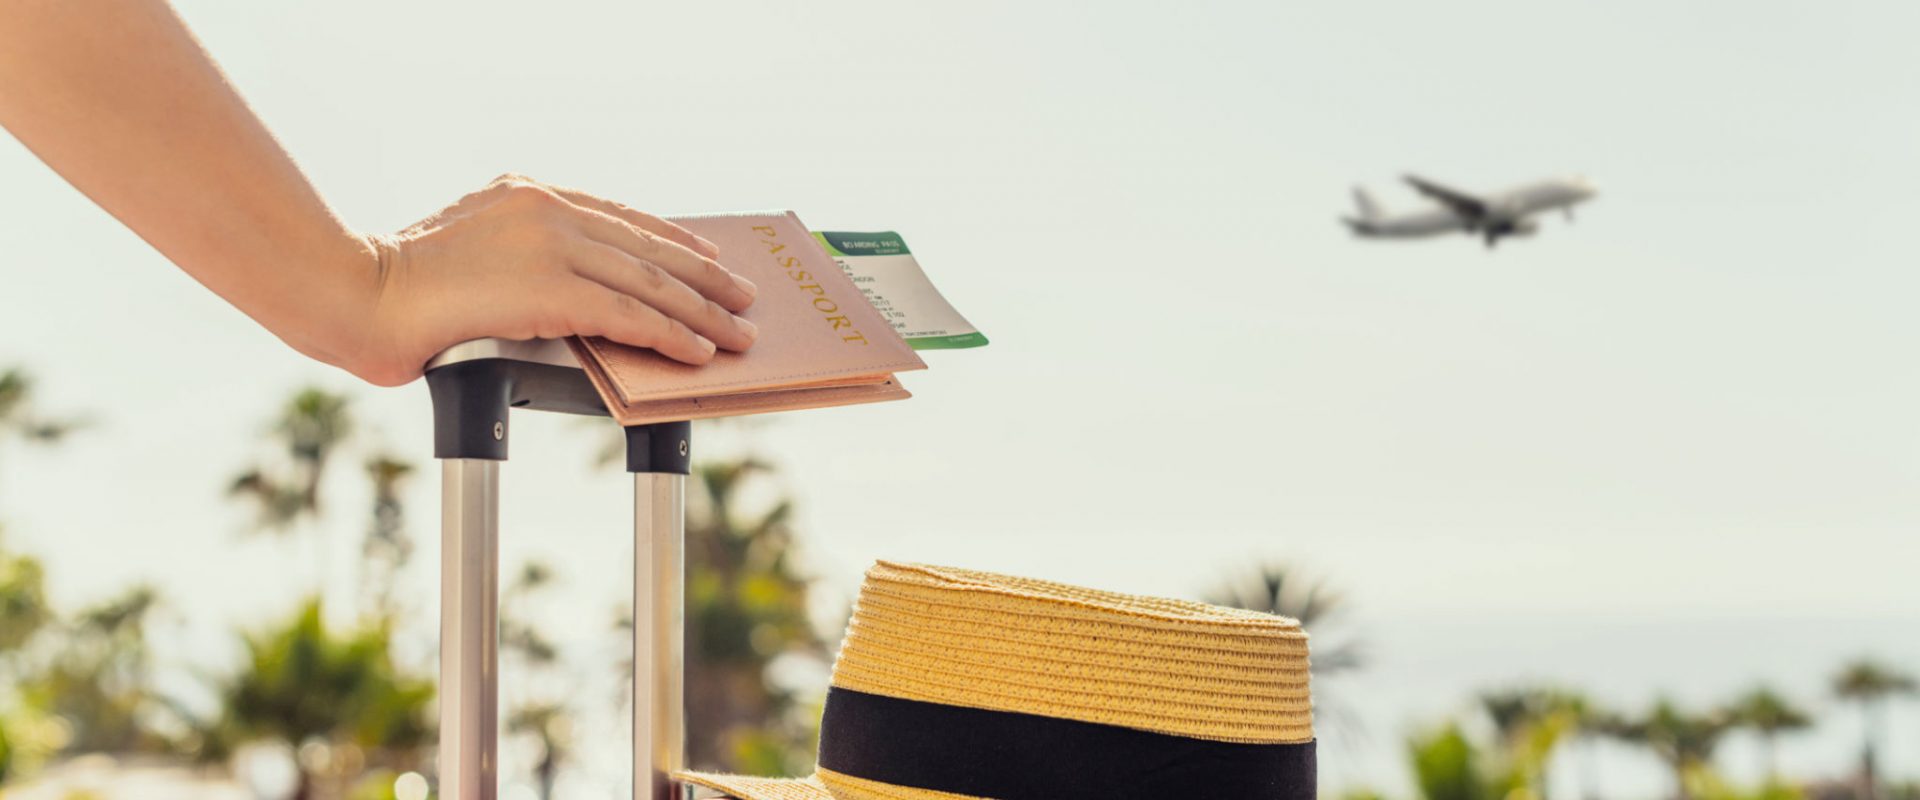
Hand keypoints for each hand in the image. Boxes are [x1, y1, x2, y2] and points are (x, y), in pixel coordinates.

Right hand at [354, 174, 758, 385]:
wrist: (358, 293)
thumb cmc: (399, 288)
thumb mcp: (469, 253)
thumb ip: (519, 259)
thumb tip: (560, 294)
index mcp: (526, 193)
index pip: (618, 215)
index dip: (669, 239)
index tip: (704, 255)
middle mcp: (547, 208)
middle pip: (646, 245)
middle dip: (703, 275)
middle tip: (743, 295)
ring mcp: (552, 244)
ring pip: (650, 280)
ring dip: (702, 311)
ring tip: (738, 332)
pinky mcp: (553, 288)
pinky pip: (631, 313)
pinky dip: (672, 334)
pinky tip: (699, 350)